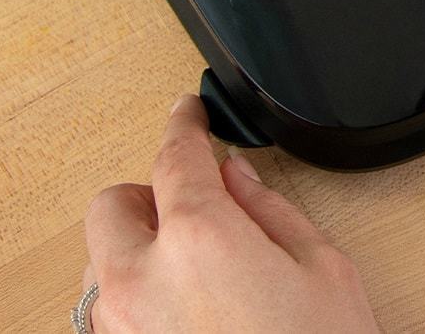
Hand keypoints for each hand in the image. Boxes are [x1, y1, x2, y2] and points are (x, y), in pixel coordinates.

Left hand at [81, 95, 377, 332]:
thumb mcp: (321, 268)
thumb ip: (270, 210)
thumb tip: (237, 178)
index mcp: (200, 240)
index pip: (175, 157)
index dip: (183, 124)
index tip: (187, 113)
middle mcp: (142, 282)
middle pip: (111, 206)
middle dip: (148, 196)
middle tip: (196, 207)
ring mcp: (120, 333)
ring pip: (103, 264)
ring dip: (139, 252)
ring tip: (197, 273)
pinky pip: (108, 316)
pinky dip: (137, 300)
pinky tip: (187, 313)